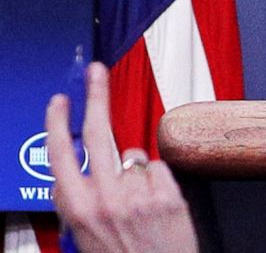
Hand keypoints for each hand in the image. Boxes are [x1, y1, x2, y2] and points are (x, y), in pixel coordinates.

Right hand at [46, 62, 198, 252]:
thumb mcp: (84, 234)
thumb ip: (81, 200)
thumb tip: (81, 173)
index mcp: (78, 208)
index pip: (61, 153)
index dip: (57, 122)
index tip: (60, 100)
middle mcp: (105, 197)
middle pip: (98, 132)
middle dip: (96, 95)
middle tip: (96, 71)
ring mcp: (137, 194)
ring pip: (134, 155)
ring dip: (136, 171)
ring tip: (140, 202)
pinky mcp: (167, 194)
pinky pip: (159, 170)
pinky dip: (159, 183)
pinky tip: (158, 205)